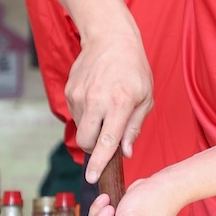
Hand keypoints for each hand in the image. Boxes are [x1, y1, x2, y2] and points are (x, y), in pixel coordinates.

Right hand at [65, 26, 153, 182]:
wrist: (110, 38)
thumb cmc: (133, 68)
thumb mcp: (145, 97)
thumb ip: (134, 127)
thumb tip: (124, 152)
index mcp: (120, 102)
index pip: (107, 140)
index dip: (99, 162)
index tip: (92, 177)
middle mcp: (96, 99)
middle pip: (85, 141)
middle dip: (93, 149)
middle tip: (106, 140)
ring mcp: (79, 95)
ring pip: (80, 128)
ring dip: (91, 129)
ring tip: (105, 109)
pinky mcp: (69, 90)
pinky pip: (75, 114)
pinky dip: (85, 115)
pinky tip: (96, 99)